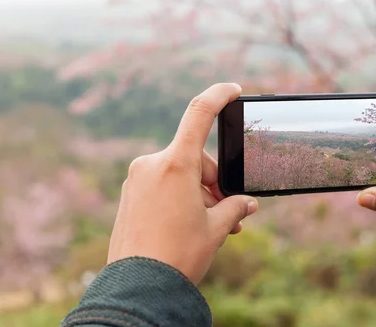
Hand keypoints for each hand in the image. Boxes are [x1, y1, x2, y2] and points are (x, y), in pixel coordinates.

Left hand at [107, 83, 257, 284]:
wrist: (138, 286)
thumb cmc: (179, 255)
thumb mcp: (216, 229)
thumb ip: (234, 208)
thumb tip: (246, 204)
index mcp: (175, 164)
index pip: (198, 114)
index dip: (218, 96)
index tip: (232, 89)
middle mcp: (152, 164)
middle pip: (196, 158)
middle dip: (214, 182)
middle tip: (227, 211)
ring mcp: (137, 179)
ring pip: (179, 173)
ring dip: (198, 192)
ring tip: (210, 226)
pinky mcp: (129, 194)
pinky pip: (161, 185)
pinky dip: (179, 196)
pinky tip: (187, 223)